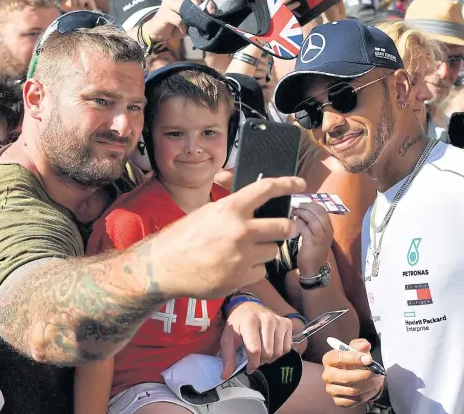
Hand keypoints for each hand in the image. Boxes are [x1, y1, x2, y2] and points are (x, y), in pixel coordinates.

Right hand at [142, 0, 214, 43]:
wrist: (157, 32)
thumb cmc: (174, 26)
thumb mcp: (187, 18)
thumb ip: (195, 13)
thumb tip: (210, 15)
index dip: (208, 2)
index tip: (212, 13)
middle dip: (201, 9)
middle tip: (203, 21)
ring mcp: (168, 4)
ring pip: (185, 7)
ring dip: (191, 19)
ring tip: (192, 27)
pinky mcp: (164, 14)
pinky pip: (179, 20)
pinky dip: (183, 28)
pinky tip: (183, 32)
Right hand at [150, 176, 305, 299]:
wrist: (163, 268)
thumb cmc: (182, 237)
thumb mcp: (206, 212)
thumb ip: (232, 208)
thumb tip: (254, 201)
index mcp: (230, 209)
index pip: (266, 189)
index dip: (287, 184)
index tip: (300, 184)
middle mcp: (240, 231)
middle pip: (283, 226)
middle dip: (288, 227)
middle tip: (288, 227)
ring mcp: (242, 256)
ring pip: (272, 251)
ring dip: (265, 250)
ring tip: (246, 251)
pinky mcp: (240, 278)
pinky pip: (261, 271)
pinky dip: (253, 269)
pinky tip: (237, 267)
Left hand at [220, 302, 292, 378]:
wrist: (248, 307)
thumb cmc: (237, 324)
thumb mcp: (228, 338)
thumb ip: (227, 357)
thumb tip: (225, 376)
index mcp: (250, 322)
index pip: (255, 350)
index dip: (252, 364)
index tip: (248, 368)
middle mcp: (267, 319)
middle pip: (268, 353)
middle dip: (260, 361)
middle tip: (254, 357)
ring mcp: (278, 321)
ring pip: (278, 352)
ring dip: (270, 358)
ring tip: (262, 352)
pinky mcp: (287, 323)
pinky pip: (287, 347)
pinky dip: (279, 352)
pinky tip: (271, 346)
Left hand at [293, 202, 333, 272]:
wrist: (314, 269)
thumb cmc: (312, 251)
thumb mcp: (314, 235)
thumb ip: (310, 223)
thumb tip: (299, 210)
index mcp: (329, 228)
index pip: (323, 210)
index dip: (312, 204)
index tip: (302, 203)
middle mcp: (328, 231)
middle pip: (319, 212)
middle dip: (307, 206)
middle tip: (296, 205)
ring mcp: (321, 237)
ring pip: (313, 218)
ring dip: (302, 213)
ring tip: (294, 212)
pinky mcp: (312, 242)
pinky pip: (305, 228)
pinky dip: (299, 222)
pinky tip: (294, 221)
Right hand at [322, 338, 384, 407]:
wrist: (355, 374)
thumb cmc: (354, 360)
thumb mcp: (357, 349)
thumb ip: (360, 345)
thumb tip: (365, 345)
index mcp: (328, 359)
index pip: (338, 357)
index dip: (354, 358)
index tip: (368, 359)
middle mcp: (327, 375)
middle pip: (344, 377)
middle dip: (362, 375)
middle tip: (374, 372)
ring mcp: (331, 389)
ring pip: (351, 390)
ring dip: (368, 385)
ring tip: (377, 380)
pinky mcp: (338, 401)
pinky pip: (353, 400)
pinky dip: (366, 395)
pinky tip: (371, 388)